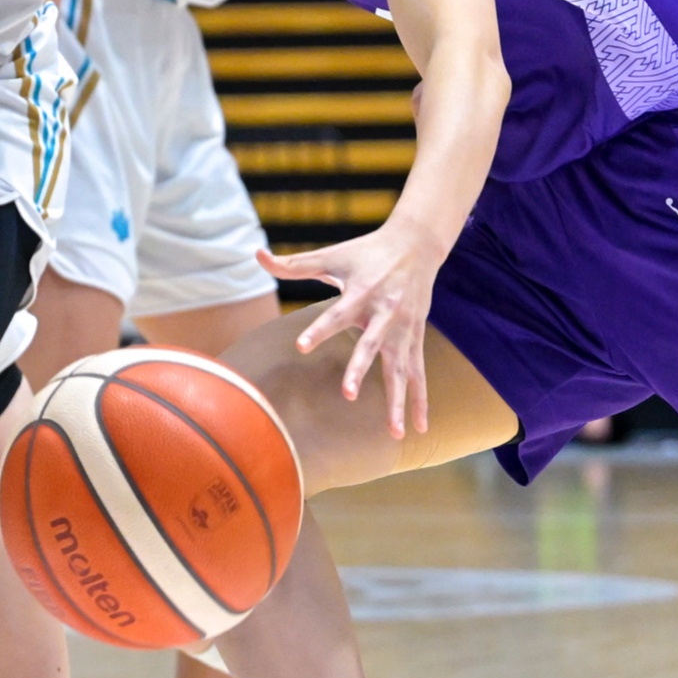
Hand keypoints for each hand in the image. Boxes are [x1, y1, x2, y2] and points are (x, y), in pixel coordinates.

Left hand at [257, 223, 447, 438]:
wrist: (416, 244)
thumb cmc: (366, 251)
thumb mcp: (332, 255)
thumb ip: (294, 264)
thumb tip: (257, 254)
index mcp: (361, 292)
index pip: (335, 314)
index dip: (318, 330)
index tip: (301, 347)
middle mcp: (384, 313)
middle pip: (371, 346)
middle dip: (360, 370)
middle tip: (347, 394)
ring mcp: (403, 329)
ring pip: (400, 369)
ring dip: (398, 400)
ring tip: (395, 433)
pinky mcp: (415, 338)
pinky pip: (418, 374)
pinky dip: (420, 400)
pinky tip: (419, 428)